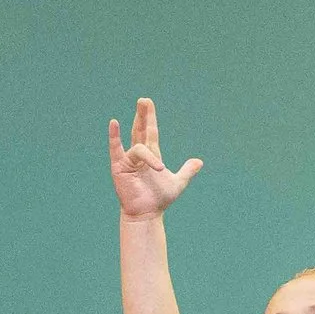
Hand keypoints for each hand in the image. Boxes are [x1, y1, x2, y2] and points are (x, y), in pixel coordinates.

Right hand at [109, 97, 201, 218]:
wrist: (147, 213)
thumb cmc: (159, 200)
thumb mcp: (178, 183)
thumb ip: (187, 171)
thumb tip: (199, 162)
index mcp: (152, 155)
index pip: (150, 131)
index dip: (150, 117)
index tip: (148, 103)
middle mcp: (139, 154)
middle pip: (140, 129)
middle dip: (142, 115)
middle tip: (144, 100)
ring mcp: (128, 159)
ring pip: (136, 142)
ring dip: (142, 136)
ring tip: (155, 152)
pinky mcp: (119, 167)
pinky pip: (116, 149)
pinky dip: (114, 137)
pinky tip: (114, 123)